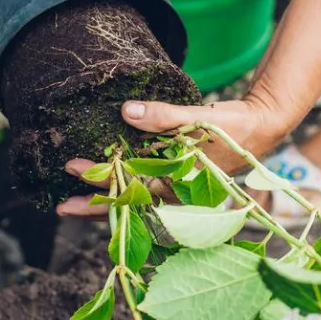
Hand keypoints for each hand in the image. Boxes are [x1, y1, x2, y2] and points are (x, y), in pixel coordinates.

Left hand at [56, 96, 286, 217]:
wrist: (260, 127)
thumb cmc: (233, 126)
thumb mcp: (200, 119)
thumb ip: (164, 116)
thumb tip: (125, 112)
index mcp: (181, 185)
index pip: (133, 190)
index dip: (101, 184)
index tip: (73, 170)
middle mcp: (175, 193)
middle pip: (130, 205)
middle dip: (95, 205)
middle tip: (60, 207)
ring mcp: (175, 188)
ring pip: (134, 201)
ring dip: (105, 200)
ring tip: (72, 203)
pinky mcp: (174, 178)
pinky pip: (143, 188)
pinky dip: (122, 187)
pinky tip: (102, 184)